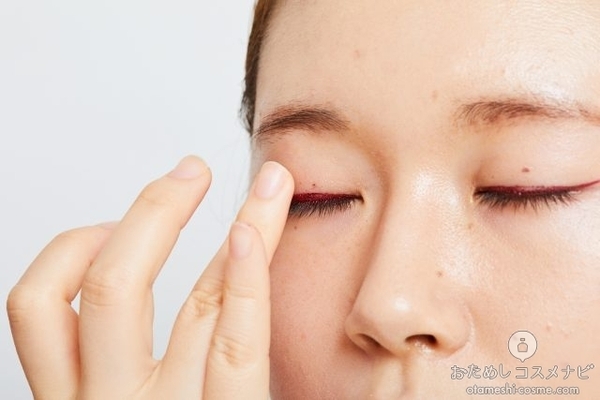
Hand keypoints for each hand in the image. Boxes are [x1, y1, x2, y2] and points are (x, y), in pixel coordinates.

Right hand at [7, 156, 293, 398]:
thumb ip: (134, 363)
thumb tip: (151, 299)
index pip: (45, 304)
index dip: (80, 243)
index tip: (127, 214)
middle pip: (111, 285)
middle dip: (152, 211)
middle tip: (191, 172)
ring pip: (183, 301)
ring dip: (225, 226)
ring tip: (255, 185)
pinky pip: (234, 346)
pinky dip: (247, 281)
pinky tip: (254, 235)